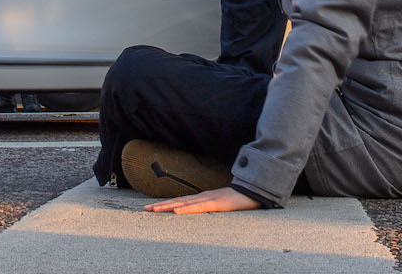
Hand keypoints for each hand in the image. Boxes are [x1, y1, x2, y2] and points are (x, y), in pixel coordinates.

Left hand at [145, 186, 260, 213]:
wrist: (256, 190)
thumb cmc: (242, 199)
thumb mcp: (225, 204)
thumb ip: (215, 206)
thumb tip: (206, 210)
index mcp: (204, 197)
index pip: (181, 201)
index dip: (166, 204)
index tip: (152, 207)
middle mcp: (203, 197)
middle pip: (178, 201)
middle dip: (160, 205)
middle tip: (145, 209)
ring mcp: (209, 199)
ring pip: (184, 204)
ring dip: (167, 207)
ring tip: (153, 210)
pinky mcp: (217, 203)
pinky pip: (199, 207)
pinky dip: (186, 210)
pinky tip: (175, 212)